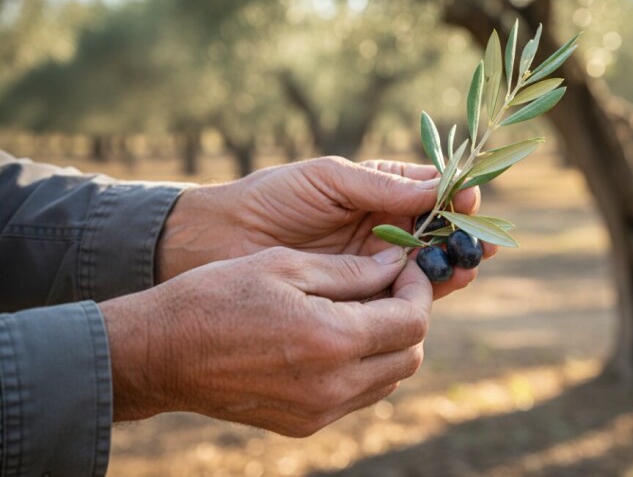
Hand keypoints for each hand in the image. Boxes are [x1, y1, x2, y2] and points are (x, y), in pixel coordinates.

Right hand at [102, 246, 429, 435]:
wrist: (160, 353)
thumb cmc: (217, 296)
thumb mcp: (285, 265)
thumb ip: (351, 269)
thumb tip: (397, 263)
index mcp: (332, 339)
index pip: (412, 321)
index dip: (419, 289)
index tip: (405, 267)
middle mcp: (334, 384)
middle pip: (410, 356)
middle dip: (409, 317)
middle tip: (387, 286)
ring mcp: (320, 411)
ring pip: (389, 379)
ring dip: (389, 345)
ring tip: (361, 310)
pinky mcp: (305, 424)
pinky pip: (359, 396)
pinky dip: (364, 367)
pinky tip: (337, 339)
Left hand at [156, 157, 496, 297]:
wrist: (222, 240)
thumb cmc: (273, 197)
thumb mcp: (329, 180)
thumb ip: (382, 186)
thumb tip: (439, 188)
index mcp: (378, 190)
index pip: (430, 192)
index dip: (454, 197)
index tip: (470, 202)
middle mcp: (383, 227)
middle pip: (436, 233)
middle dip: (462, 238)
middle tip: (482, 246)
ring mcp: (373, 262)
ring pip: (425, 265)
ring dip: (450, 266)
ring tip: (467, 267)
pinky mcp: (359, 294)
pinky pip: (398, 293)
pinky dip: (423, 292)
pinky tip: (439, 288)